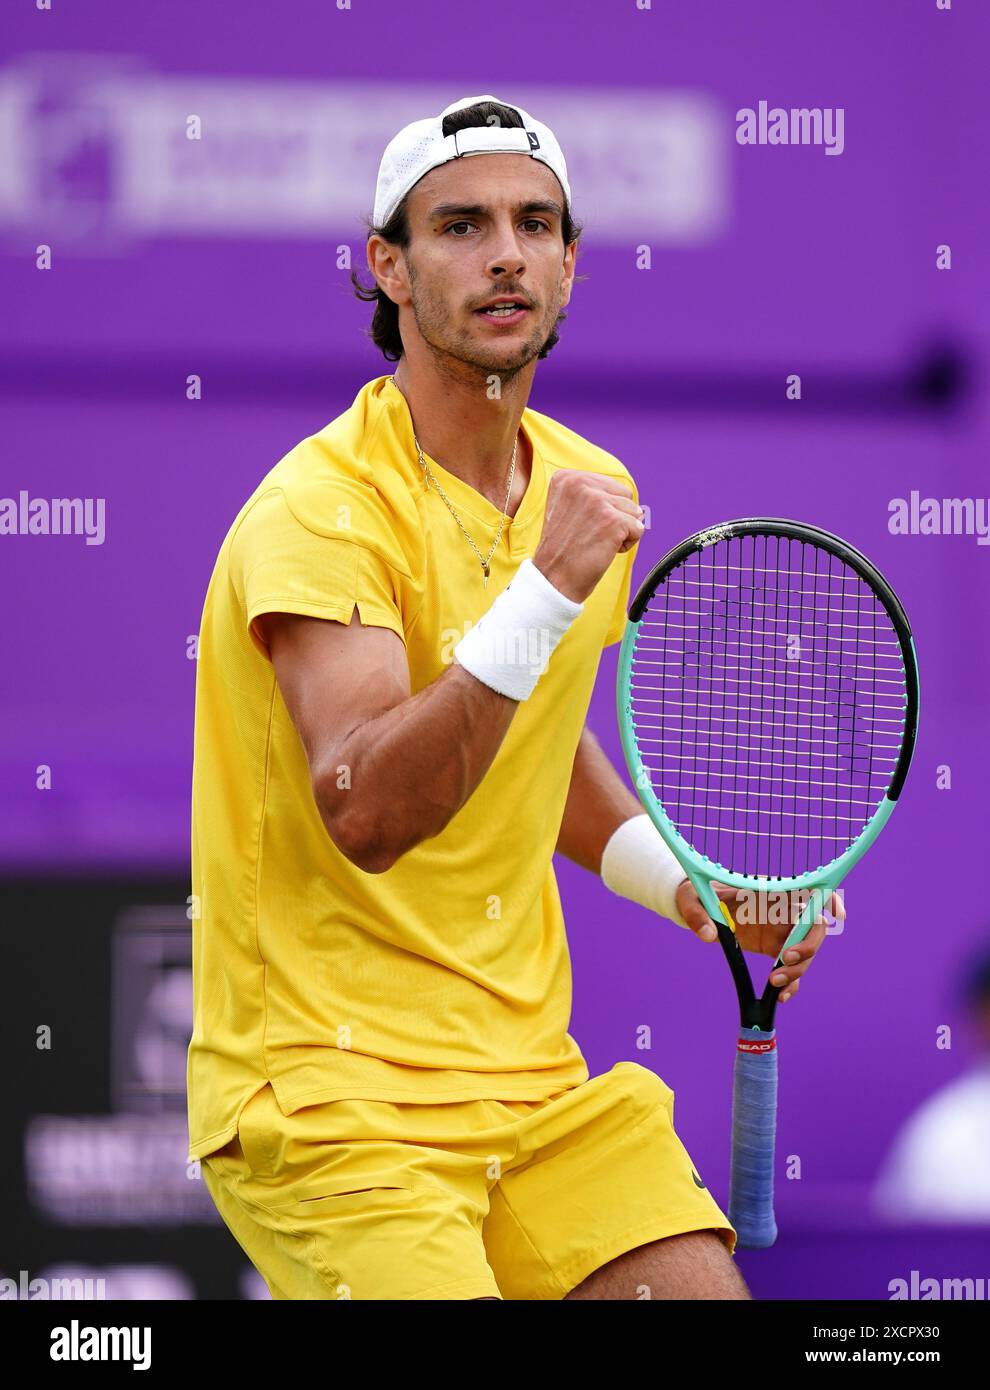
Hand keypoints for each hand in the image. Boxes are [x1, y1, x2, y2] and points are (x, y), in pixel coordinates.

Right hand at [533, 470, 643, 603]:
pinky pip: (638, 529)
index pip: (609, 485)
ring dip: (621, 531)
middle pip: (624, 495)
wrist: (553, 579)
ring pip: (634, 512)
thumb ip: (590, 493)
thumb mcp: (566, 508)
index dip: (603, 509)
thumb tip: (626, 494)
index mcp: (566, 478)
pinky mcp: (613, 520)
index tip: (581, 524)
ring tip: (595, 542)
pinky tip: (604, 550)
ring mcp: (597, 501)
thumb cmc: (563, 549)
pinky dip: (626, 544)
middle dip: (615, 516)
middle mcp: (580, 484)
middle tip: (590, 534)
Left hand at [674, 880, 844, 1003]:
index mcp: (769, 892)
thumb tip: (708, 934)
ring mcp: (780, 931)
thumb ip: (697, 914)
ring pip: (806, 952)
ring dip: (798, 971)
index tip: (838, 915)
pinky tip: (780, 997)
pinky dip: (792, 984)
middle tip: (786, 960)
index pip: (808, 892)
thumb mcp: (691, 899)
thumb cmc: (697, 894)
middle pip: (814, 929)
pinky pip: (792, 969)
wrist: (698, 906)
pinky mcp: (774, 948)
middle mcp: (781, 911)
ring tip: (774, 983)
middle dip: (808, 947)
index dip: (829, 901)